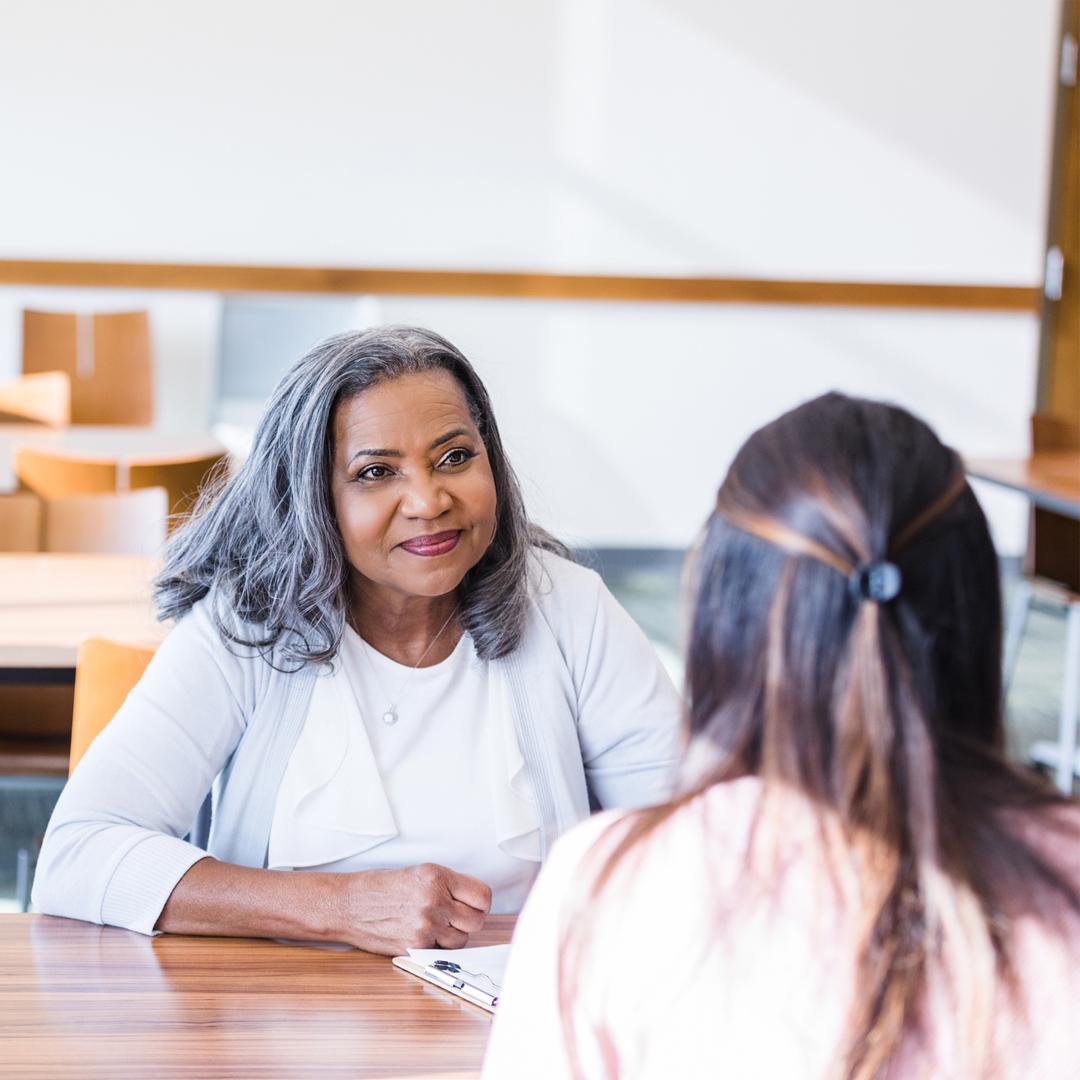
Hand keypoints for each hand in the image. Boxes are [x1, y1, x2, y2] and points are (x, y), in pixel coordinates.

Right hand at [332, 863, 492, 954]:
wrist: (349, 904)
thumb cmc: (381, 887)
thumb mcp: (419, 873)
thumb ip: (449, 885)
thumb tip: (475, 902)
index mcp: (437, 877)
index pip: (483, 896)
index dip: (481, 902)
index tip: (475, 905)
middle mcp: (434, 900)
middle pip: (476, 920)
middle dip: (469, 920)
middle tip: (456, 916)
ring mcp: (425, 926)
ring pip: (462, 940)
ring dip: (454, 935)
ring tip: (437, 925)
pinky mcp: (415, 946)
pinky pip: (442, 952)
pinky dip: (438, 946)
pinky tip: (423, 934)